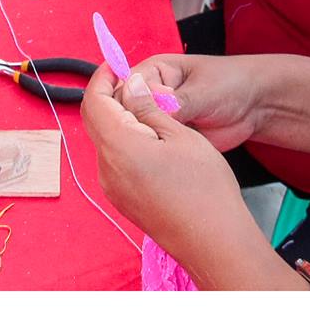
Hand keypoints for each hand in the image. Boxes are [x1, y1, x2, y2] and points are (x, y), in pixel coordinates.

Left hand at [81, 68, 264, 283]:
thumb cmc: (206, 189)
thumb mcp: (181, 135)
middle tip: (137, 86)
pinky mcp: (122, 200)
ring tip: (152, 114)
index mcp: (118, 146)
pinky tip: (153, 142)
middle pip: (95, 120)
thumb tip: (129, 84)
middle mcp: (106, 168)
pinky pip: (114, 161)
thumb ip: (149, 107)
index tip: (116, 65)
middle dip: (109, 97)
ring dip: (119, 121)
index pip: (93, 100)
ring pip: (105, 141)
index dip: (101, 77)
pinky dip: (125, 143)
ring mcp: (112, 188)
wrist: (215, 243)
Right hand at [122, 52, 262, 153]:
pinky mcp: (170, 137)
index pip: (124, 88)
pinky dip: (160, 154)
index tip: (138, 121)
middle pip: (127, 112)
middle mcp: (151, 94)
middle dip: (137, 127)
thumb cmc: (231, 83)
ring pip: (140, 132)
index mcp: (153, 72)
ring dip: (149, 142)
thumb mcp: (203, 91)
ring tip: (165, 149)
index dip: (126, 106)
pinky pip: (157, 147)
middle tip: (155, 139)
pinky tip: (168, 159)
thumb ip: (177, 101)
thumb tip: (151, 108)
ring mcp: (160, 117)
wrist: (256, 105)